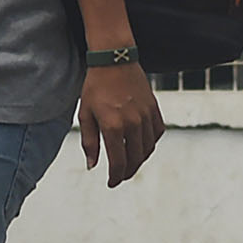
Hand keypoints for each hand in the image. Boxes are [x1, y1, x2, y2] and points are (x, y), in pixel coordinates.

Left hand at [79, 61, 163, 186]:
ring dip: (139, 159)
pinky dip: (150, 143)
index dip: (115, 177)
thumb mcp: (85, 114)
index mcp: (113, 126)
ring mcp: (146, 116)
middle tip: (120, 176)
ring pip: (148, 148)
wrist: (114, 59)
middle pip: (135, 159)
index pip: (118, 162)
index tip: (111, 183)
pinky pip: (157, 133)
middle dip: (127, 171)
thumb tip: (92, 165)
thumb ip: (89, 141)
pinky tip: (141, 145)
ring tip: (130, 162)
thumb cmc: (95, 86)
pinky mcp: (154, 108)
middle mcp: (132, 123)